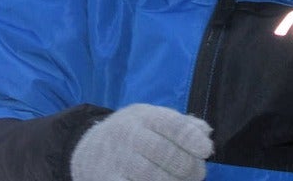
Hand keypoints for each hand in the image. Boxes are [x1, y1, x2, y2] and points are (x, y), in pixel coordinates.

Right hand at [70, 103, 211, 180]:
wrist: (87, 149)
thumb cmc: (130, 134)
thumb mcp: (151, 119)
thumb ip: (180, 125)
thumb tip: (206, 132)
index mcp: (142, 117)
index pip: (171, 125)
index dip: (191, 138)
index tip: (206, 149)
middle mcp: (128, 136)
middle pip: (166, 154)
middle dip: (189, 167)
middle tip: (198, 173)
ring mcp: (117, 161)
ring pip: (152, 177)